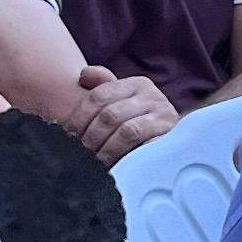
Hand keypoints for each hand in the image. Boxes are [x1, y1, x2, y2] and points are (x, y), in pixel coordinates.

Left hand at [67, 65, 181, 161]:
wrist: (173, 148)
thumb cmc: (140, 125)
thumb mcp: (121, 104)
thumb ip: (102, 87)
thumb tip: (83, 75)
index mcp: (137, 84)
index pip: (99, 95)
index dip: (79, 117)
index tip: (67, 137)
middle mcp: (153, 95)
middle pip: (110, 114)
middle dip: (90, 137)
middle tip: (78, 155)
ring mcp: (164, 115)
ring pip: (125, 131)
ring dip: (105, 150)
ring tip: (93, 164)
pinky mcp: (171, 137)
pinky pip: (143, 145)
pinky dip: (124, 157)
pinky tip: (113, 166)